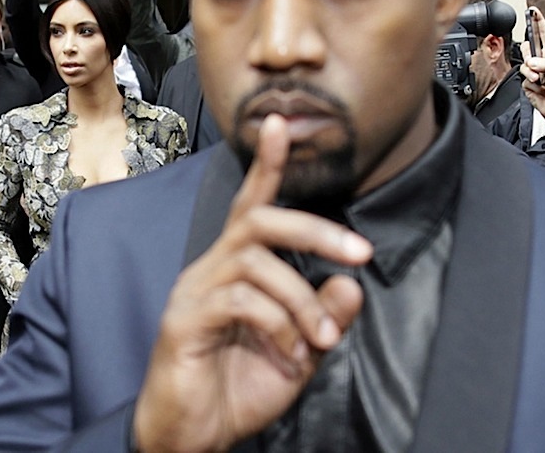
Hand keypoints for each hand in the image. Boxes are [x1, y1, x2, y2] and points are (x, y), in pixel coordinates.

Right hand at [133, 114, 372, 452]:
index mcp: (235, 268)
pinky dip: (279, 325)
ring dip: (302, 300)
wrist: (192, 436)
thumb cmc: (238, 388)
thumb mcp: (298, 352)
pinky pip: (241, 301)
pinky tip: (290, 355)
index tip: (280, 123)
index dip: (267, 164)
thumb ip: (323, 316)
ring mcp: (194, 291)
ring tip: (322, 338)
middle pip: (258, 220)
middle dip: (315, 229)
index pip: (251, 205)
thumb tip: (351, 282)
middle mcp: (211, 268)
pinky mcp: (184, 319)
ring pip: (256, 262)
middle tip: (360, 253)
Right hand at [520, 7, 544, 125]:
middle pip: (528, 46)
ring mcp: (535, 71)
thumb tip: (532, 62)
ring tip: (539, 79)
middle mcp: (543, 60)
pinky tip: (538, 86)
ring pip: (524, 62)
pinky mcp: (528, 82)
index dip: (538, 21)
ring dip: (530, 71)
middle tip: (534, 59)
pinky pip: (523, 77)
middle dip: (529, 52)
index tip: (533, 11)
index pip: (544, 33)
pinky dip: (530, 82)